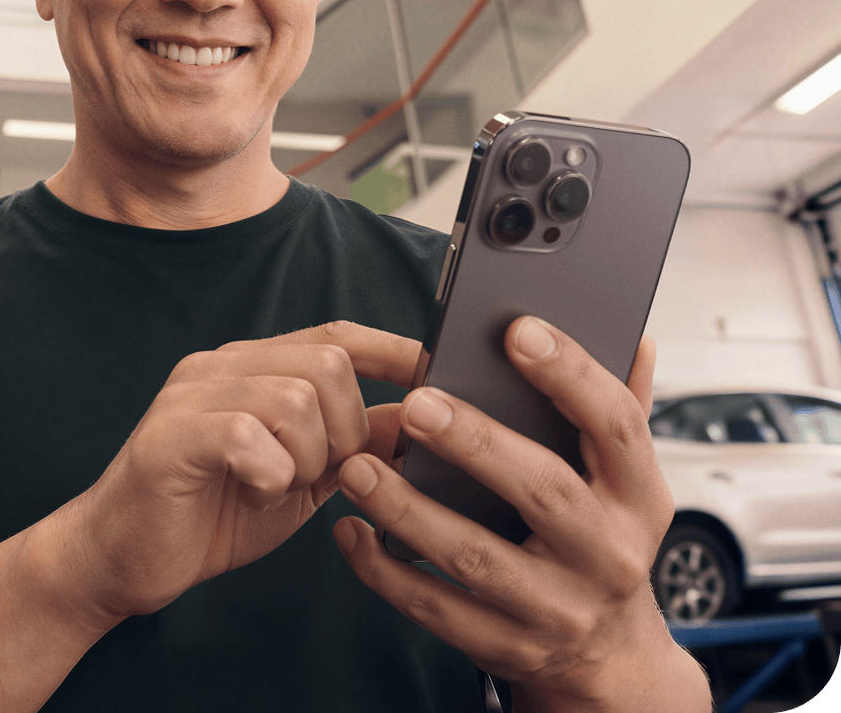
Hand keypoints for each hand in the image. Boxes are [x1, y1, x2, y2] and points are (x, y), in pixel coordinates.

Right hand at [53, 321, 419, 623]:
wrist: (121, 558)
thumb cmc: (212, 514)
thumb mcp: (300, 476)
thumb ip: (350, 444)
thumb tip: (414, 421)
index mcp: (253, 366)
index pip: (336, 335)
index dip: (392, 351)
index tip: (436, 374)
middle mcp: (222, 365)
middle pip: (327, 363)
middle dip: (347, 430)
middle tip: (323, 474)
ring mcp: (193, 394)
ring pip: (295, 398)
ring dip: (308, 459)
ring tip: (281, 488)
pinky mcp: (172, 434)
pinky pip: (250, 437)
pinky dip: (270, 477)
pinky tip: (254, 496)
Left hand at [331, 317, 710, 712]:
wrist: (611, 659)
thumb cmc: (601, 540)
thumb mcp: (626, 482)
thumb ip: (622, 409)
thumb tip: (636, 338)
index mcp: (639, 496)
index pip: (615, 423)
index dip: (570, 373)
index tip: (515, 330)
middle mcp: (608, 554)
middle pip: (543, 491)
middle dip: (476, 443)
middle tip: (416, 404)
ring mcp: (559, 609)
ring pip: (476, 557)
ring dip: (409, 510)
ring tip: (357, 467)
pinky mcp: (509, 648)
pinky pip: (438, 611)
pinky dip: (386, 572)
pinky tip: (351, 531)